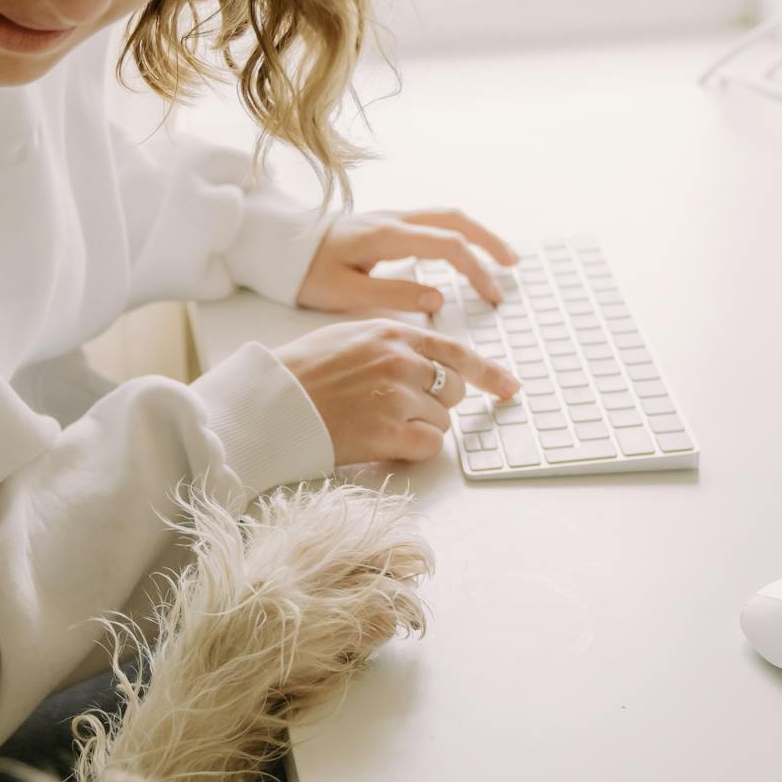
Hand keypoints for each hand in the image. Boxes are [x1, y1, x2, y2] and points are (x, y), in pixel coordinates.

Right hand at [277, 319, 520, 466]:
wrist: (271, 402)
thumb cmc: (304, 371)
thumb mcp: (353, 336)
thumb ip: (395, 342)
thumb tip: (430, 361)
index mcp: (395, 334)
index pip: (459, 353)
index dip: (491, 374)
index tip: (510, 388)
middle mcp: (402, 362)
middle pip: (455, 391)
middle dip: (436, 403)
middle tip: (399, 409)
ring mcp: (396, 397)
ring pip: (442, 422)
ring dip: (418, 427)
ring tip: (378, 422)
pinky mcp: (387, 433)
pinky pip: (428, 446)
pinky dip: (412, 448)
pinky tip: (384, 441)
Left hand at [295, 208, 520, 313]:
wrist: (280, 248)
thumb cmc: (308, 273)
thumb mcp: (346, 293)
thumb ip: (393, 295)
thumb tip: (438, 297)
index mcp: (387, 236)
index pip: (447, 245)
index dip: (476, 270)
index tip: (492, 296)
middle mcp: (394, 219)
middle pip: (455, 220)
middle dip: (488, 241)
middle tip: (512, 266)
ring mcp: (391, 218)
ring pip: (446, 217)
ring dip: (476, 234)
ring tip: (498, 259)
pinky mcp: (386, 224)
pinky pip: (431, 223)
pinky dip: (456, 235)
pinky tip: (463, 254)